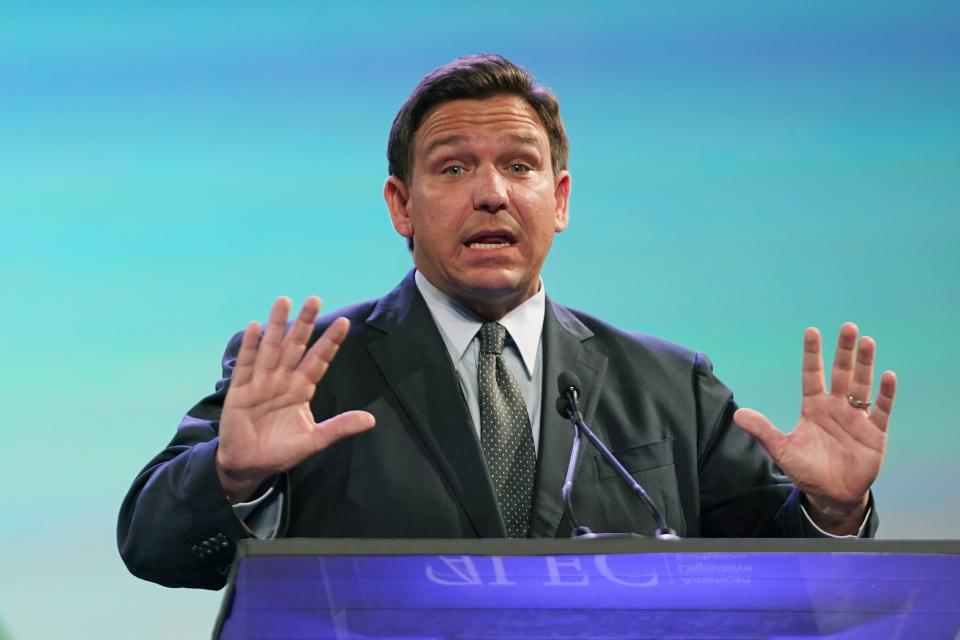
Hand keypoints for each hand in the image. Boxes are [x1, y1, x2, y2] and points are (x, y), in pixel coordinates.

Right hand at [215, 296, 375, 502]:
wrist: (249, 466)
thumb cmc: (281, 451)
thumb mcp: (314, 440)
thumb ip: (339, 427)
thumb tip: (371, 420)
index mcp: (302, 389)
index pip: (319, 359)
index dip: (330, 342)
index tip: (344, 322)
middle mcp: (283, 379)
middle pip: (296, 346)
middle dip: (305, 323)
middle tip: (315, 299)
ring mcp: (261, 382)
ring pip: (272, 348)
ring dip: (277, 325)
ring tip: (284, 301)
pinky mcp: (240, 390)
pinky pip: (246, 364)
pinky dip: (250, 346)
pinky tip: (255, 327)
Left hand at [733, 323, 896, 533]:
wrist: (831, 494)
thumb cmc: (806, 470)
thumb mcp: (781, 450)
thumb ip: (763, 431)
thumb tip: (737, 415)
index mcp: (813, 407)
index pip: (811, 375)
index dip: (812, 354)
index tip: (812, 331)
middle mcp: (836, 407)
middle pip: (840, 373)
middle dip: (844, 351)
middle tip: (848, 327)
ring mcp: (856, 418)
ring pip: (861, 385)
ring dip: (865, 364)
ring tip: (867, 341)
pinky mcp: (874, 433)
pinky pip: (881, 410)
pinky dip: (885, 394)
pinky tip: (888, 376)